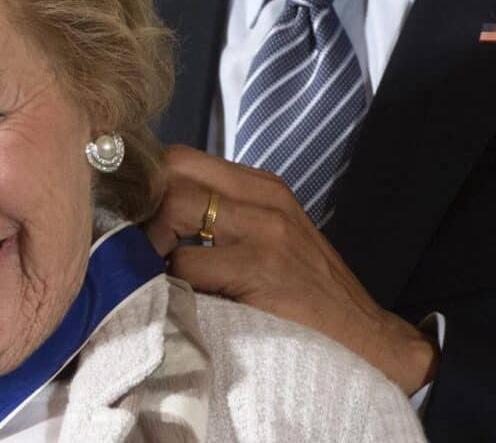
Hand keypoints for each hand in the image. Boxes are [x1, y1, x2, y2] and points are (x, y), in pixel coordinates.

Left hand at [144, 145, 437, 394]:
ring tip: (154, 273)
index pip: (180, 158)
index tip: (130, 218)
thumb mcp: (266, 237)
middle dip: (141, 207)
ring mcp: (263, 231)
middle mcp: (263, 198)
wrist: (364, 338)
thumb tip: (147, 216)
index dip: (145, 185)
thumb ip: (219, 217)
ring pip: (173, 208)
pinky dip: (170, 280)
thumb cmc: (305, 292)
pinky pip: (186, 262)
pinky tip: (178, 298)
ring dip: (150, 244)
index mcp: (260, 186)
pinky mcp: (259, 268)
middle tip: (135, 248)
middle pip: (171, 171)